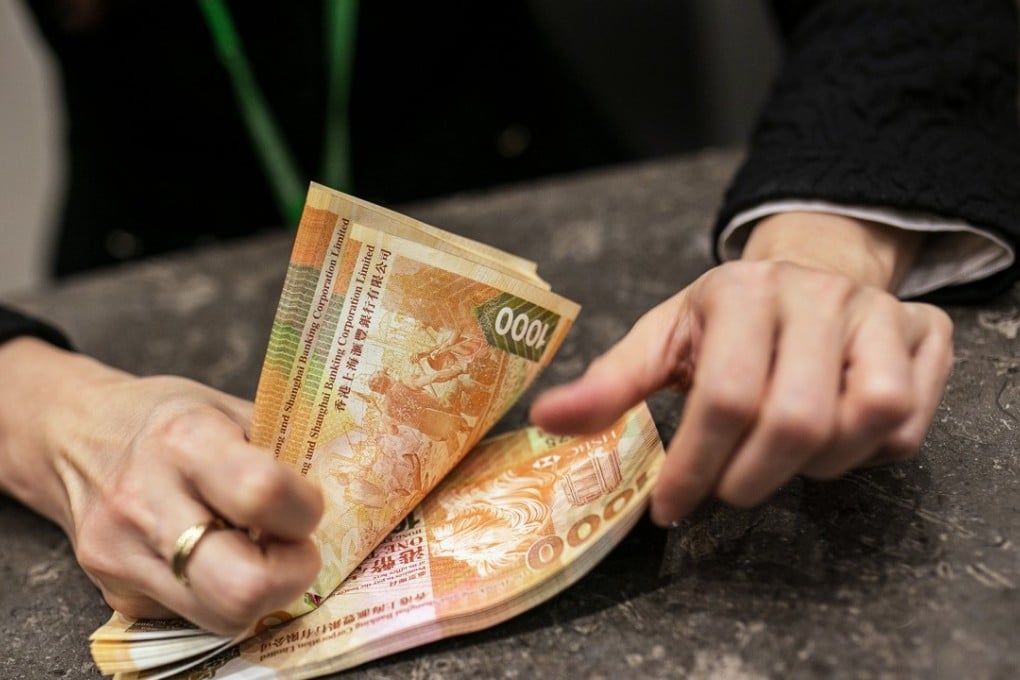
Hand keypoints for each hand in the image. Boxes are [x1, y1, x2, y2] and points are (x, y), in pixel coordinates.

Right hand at [0, 338, 322, 634]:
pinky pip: (194, 617)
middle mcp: (146, 502)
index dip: (305, 510)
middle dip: (290, 577)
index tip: (308, 505)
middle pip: (240, 586)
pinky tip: (219, 558)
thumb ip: (285, 450)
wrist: (74, 434)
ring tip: (261, 554)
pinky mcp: (114, 594)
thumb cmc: (169, 417)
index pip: (262, 494)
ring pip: (221, 617)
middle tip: (296, 550)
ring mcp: (123, 556)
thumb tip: (353, 488)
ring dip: (262, 594)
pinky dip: (222, 596)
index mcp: (186, 440)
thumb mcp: (229, 409)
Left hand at [531, 213, 953, 525]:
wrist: (808, 271)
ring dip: (815, 466)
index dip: (695, 467)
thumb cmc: (726, 320)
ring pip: (864, 423)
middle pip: (797, 420)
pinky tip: (830, 440)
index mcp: (742, 291)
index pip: (725, 397)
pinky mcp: (927, 335)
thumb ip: (611, 383)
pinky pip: (907, 427)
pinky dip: (865, 455)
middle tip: (727, 490)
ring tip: (779, 455)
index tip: (671, 507)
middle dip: (752, 478)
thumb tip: (546, 421)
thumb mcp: (662, 338)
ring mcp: (879, 313)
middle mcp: (817, 295)